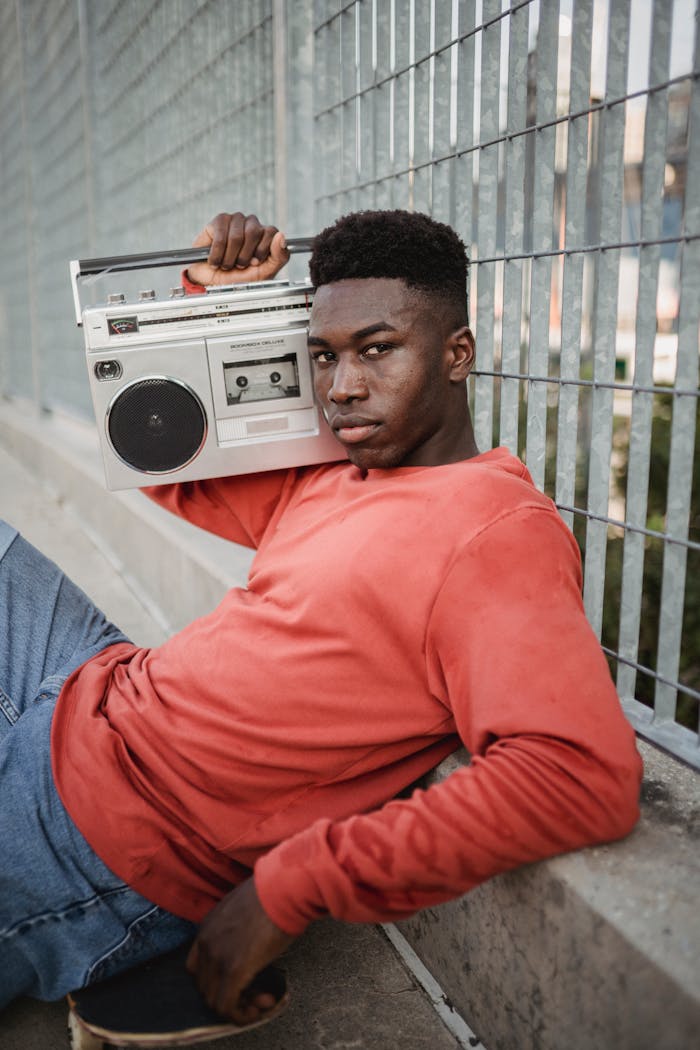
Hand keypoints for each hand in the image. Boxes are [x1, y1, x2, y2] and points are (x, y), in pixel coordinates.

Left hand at [186, 877, 295, 1023]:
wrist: (282, 888)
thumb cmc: (272, 893)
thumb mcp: (244, 909)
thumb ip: (237, 929)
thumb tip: (249, 944)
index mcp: (207, 927)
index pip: (196, 966)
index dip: (217, 980)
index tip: (241, 980)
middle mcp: (205, 943)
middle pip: (204, 985)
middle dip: (229, 995)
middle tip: (256, 992)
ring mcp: (217, 956)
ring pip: (213, 1000)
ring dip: (237, 1006)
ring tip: (261, 1000)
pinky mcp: (233, 969)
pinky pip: (226, 1006)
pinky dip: (240, 1015)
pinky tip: (259, 1009)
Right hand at [187, 212, 288, 286]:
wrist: (215, 284)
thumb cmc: (240, 279)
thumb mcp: (265, 273)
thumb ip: (279, 257)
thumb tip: (281, 236)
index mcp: (265, 235)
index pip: (271, 232)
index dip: (262, 250)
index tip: (255, 263)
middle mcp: (251, 224)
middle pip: (254, 232)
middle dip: (245, 256)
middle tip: (239, 265)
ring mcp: (235, 220)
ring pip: (236, 237)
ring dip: (230, 258)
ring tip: (226, 264)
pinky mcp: (219, 221)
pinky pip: (220, 237)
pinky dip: (217, 255)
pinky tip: (216, 260)